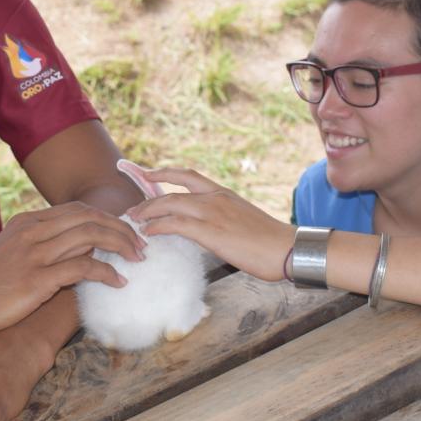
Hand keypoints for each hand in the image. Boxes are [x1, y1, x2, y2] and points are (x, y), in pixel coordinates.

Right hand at [0, 201, 143, 335]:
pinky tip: (119, 281)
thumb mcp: (14, 253)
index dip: (108, 218)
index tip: (128, 231)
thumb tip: (84, 246)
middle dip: (122, 228)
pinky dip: (107, 272)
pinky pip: (83, 267)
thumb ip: (45, 244)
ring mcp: (34, 253)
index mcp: (28, 221)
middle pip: (90, 218)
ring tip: (138, 258)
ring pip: (91, 236)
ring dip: (121, 245)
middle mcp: (33, 231)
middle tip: (142, 244)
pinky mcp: (37, 279)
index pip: (79, 209)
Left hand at [126, 167, 294, 281]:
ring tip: (135, 222)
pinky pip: (176, 224)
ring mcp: (212, 213)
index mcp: (223, 193)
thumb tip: (207, 229)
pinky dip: (158, 227)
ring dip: (147, 212)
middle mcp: (215, 198)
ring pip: (170, 204)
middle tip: (133, 210)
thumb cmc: (269, 241)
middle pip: (172, 190)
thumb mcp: (242, 220)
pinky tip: (149, 233)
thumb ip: (223, 219)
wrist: (288, 249)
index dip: (164, 172)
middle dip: (148, 199)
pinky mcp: (211, 232)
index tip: (147, 173)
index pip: (188, 175)